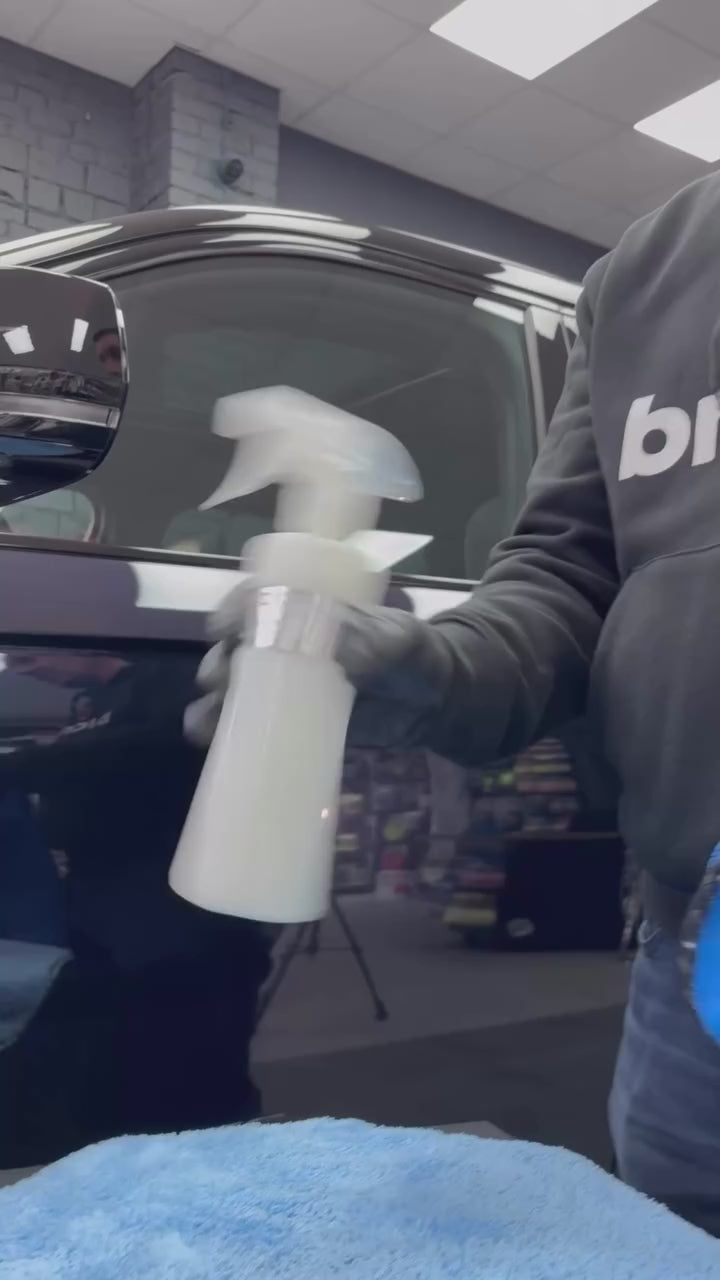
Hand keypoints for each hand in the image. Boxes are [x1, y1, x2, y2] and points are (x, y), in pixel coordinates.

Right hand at [185, 581, 451, 750]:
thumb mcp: (393, 638)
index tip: (224, 628)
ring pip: (231, 689)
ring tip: (211, 722)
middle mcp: (283, 643)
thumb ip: (362, 638)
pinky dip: (224, 734)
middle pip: (233, 648)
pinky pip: (247, 727)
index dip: (232, 610)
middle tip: (223, 681)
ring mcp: (283, 685)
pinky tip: (216, 744)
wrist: (434, 704)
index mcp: (304, 610)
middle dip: (219, 662)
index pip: (254, 601)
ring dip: (213, 702)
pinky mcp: (287, 723)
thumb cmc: (412, 655)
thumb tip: (326, 648)